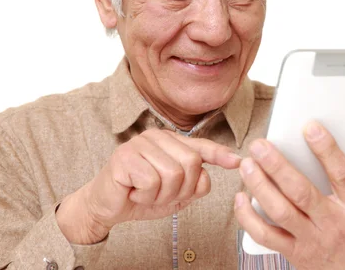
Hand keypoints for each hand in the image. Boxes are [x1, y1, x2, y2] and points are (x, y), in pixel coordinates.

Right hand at [56, 128, 240, 243]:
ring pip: (173, 174)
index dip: (220, 155)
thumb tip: (209, 175)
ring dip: (162, 195)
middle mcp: (156, 137)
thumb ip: (194, 183)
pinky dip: (146, 196)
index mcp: (170, 142)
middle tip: (162, 195)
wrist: (107, 206)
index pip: (201, 146)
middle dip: (181, 189)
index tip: (238, 162)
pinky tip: (134, 192)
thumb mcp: (175, 193)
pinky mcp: (124, 157)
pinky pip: (152, 181)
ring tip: (146, 193)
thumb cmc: (142, 195)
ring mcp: (139, 144)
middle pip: (191, 163)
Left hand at [235, 121, 344, 269]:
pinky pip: (266, 236)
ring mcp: (310, 240)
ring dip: (259, 186)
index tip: (310, 128)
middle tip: (260, 145)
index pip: (342, 174)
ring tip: (247, 164)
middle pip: (301, 192)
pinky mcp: (294, 253)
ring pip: (279, 212)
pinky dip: (248, 218)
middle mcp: (333, 224)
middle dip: (277, 166)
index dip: (326, 149)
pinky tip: (241, 198)